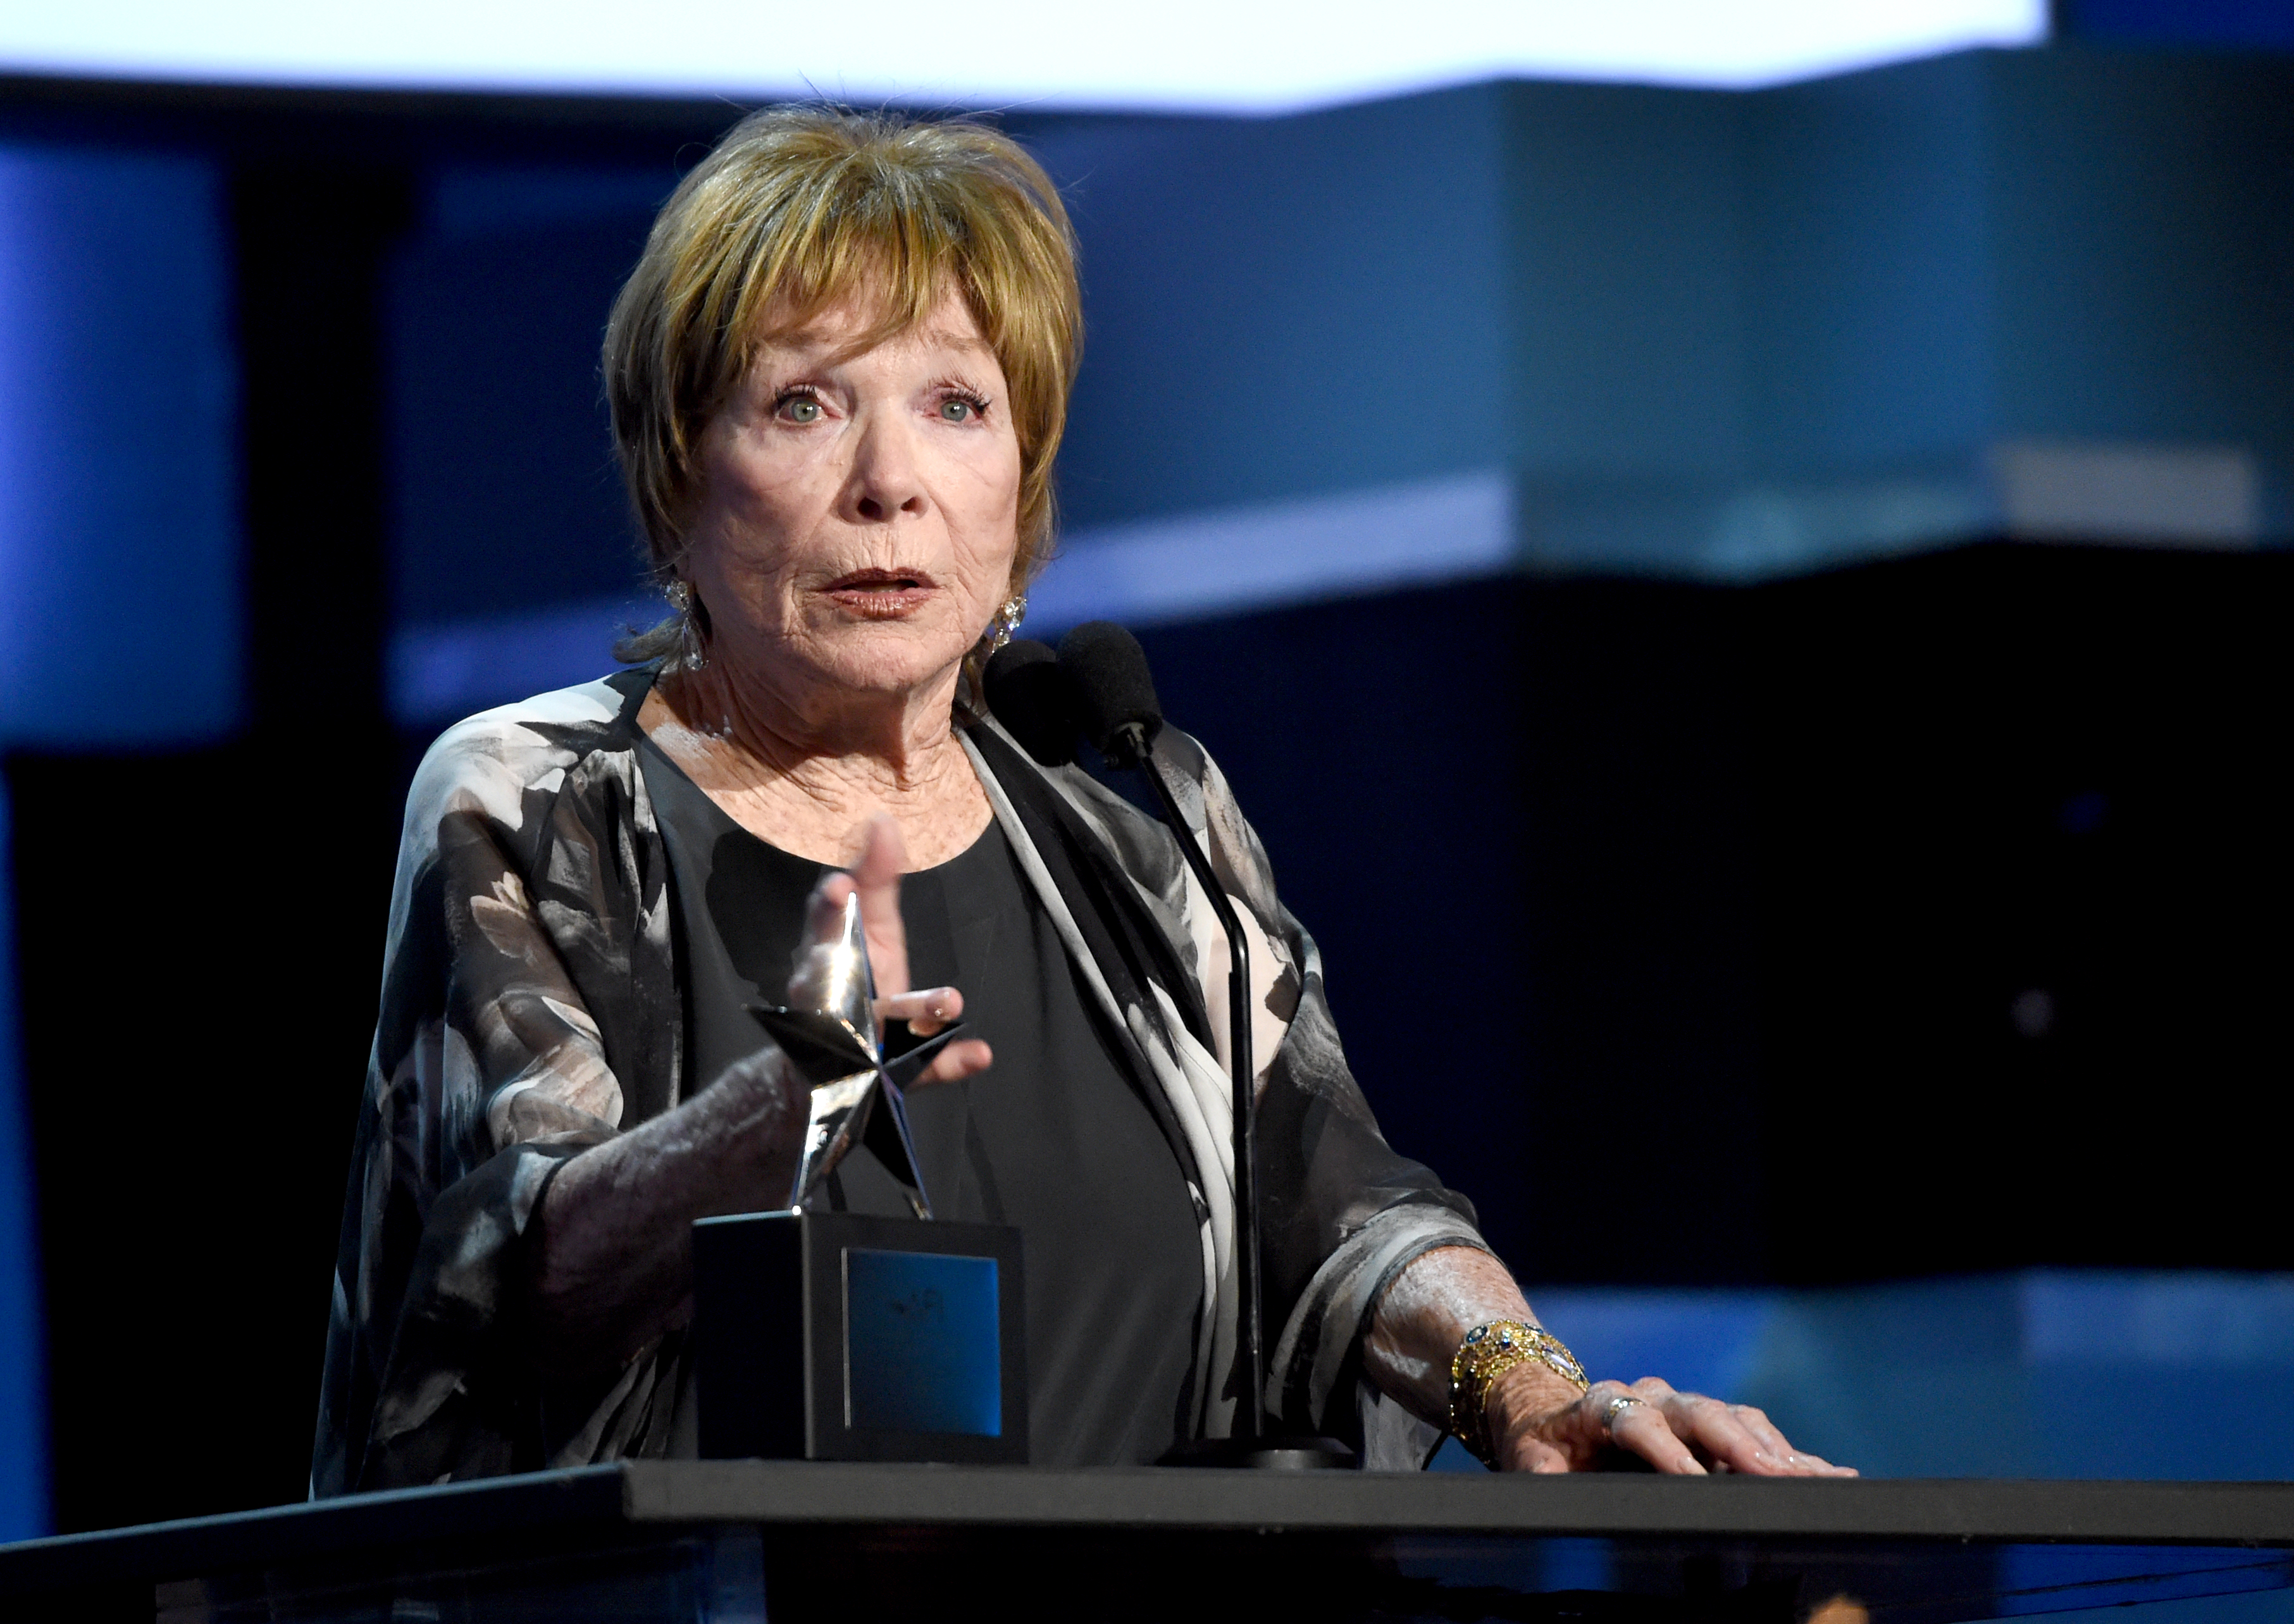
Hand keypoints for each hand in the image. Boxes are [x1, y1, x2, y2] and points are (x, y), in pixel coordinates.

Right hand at [792, 812, 991, 1087]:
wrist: (831, 1065)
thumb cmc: (857, 975)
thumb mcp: (868, 927)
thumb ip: (876, 880)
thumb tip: (883, 821)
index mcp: (832, 951)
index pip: (825, 922)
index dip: (830, 906)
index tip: (841, 887)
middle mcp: (832, 991)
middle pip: (833, 974)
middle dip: (847, 960)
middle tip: (856, 929)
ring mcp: (856, 1034)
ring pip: (879, 1020)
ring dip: (915, 1008)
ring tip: (951, 999)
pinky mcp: (885, 1071)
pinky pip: (917, 1069)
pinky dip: (949, 1062)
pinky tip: (979, 1054)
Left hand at [1486, 1370, 1855, 1476]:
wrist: (1553, 1417)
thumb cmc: (1544, 1450)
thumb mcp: (1532, 1465)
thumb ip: (1544, 1479)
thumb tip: (1553, 1496)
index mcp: (1603, 1404)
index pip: (1636, 1422)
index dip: (1664, 1450)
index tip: (1692, 1477)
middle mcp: (1650, 1397)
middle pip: (1698, 1413)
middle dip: (1737, 1444)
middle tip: (1774, 1475)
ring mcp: (1684, 1408)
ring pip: (1735, 1420)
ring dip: (1774, 1451)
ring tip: (1813, 1481)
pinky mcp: (1711, 1426)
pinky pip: (1757, 1435)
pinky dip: (1792, 1456)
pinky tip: (1832, 1475)